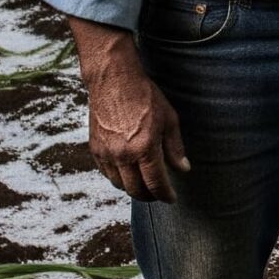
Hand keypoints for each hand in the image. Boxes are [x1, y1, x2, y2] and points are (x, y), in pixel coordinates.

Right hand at [67, 16, 187, 201]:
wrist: (114, 80)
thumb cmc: (145, 97)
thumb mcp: (169, 120)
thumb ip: (175, 148)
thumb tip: (183, 169)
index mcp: (144, 148)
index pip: (156, 183)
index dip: (165, 195)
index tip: (171, 198)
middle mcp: (123, 154)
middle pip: (136, 190)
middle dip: (150, 197)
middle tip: (159, 194)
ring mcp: (107, 153)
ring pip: (120, 185)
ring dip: (133, 189)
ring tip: (144, 185)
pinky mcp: (95, 148)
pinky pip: (107, 173)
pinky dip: (118, 179)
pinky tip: (128, 174)